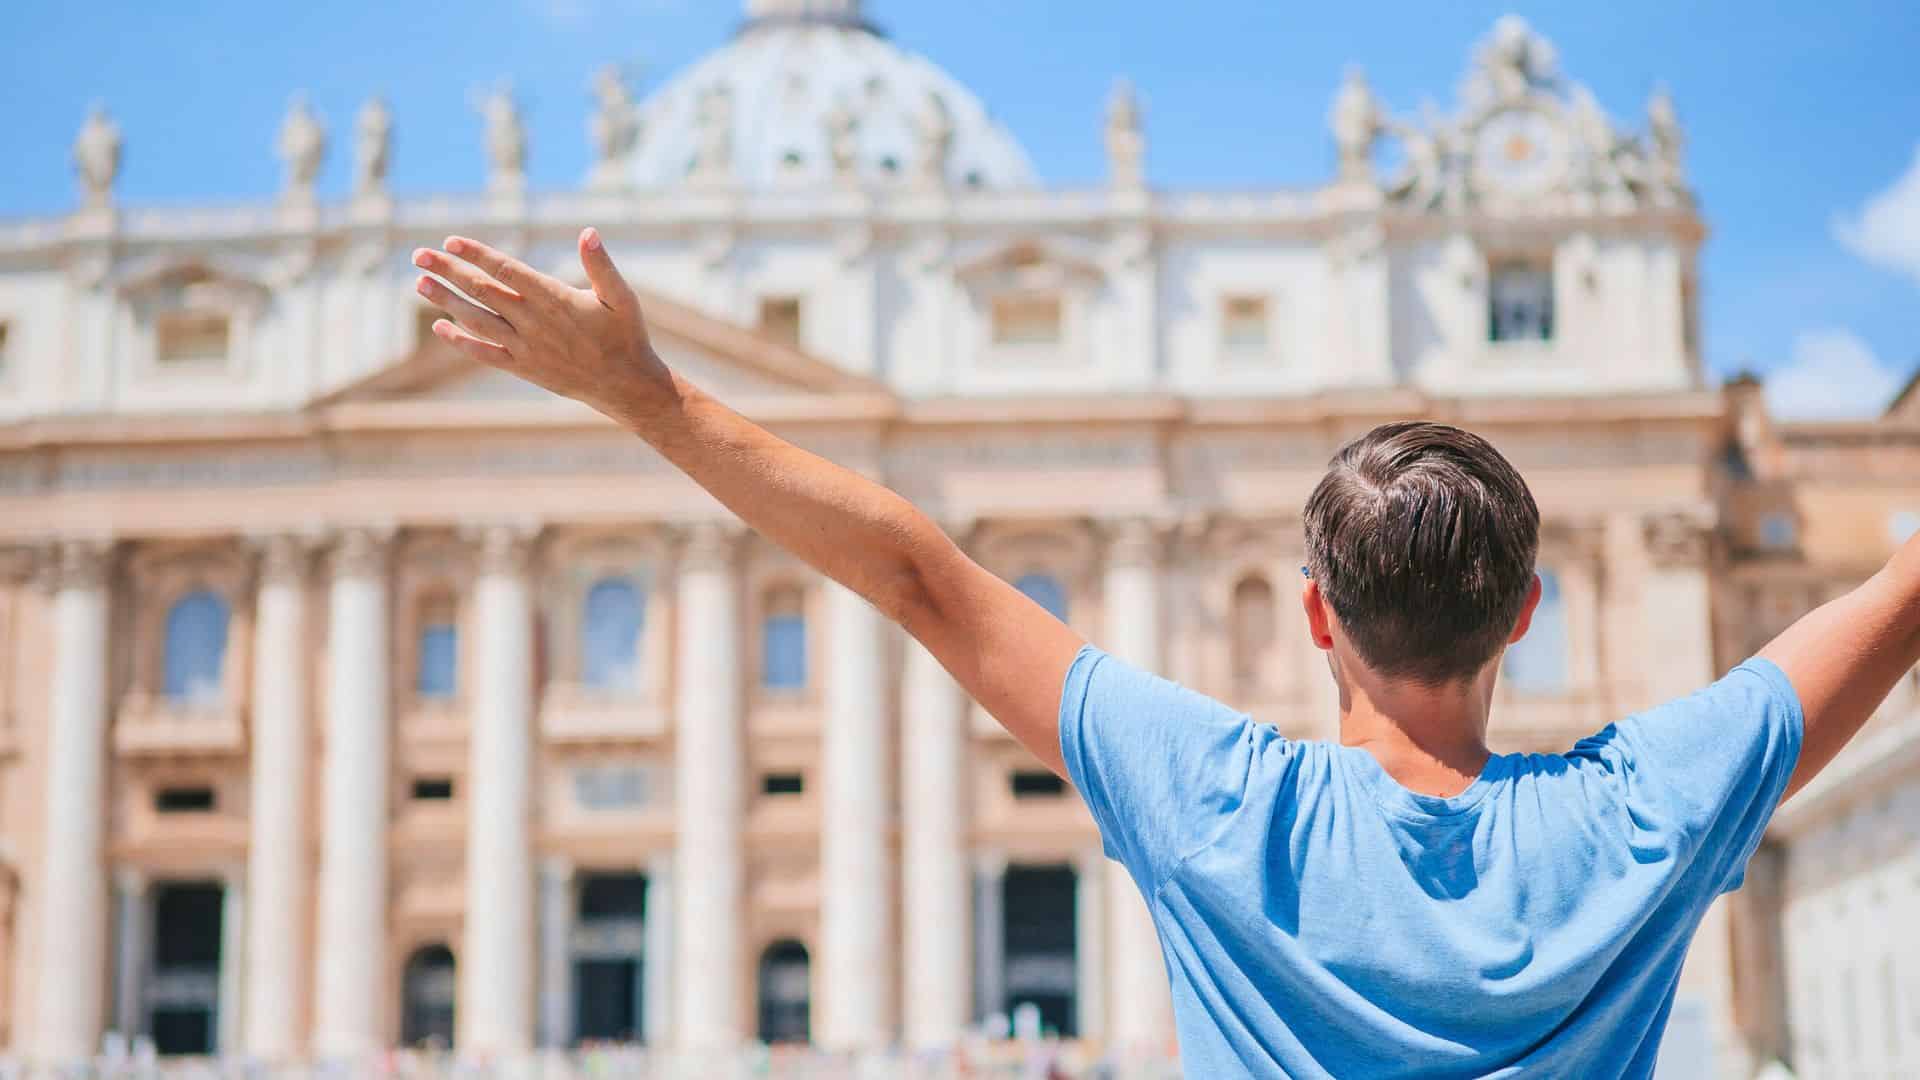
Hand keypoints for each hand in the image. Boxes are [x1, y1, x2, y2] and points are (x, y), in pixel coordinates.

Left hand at [411, 227, 666, 416]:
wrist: (624, 385)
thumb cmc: (625, 335)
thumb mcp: (621, 296)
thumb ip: (601, 265)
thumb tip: (588, 232)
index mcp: (555, 299)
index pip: (507, 271)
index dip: (477, 255)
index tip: (451, 242)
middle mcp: (534, 323)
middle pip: (483, 291)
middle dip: (449, 271)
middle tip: (419, 255)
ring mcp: (525, 347)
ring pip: (477, 320)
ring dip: (446, 301)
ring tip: (419, 283)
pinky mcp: (523, 367)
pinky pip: (485, 353)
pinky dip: (461, 341)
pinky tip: (440, 327)